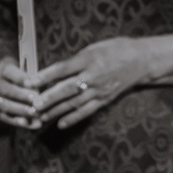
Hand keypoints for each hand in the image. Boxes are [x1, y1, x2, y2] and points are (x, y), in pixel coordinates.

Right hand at [0, 57, 42, 129]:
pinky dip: (17, 121)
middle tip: (37, 101)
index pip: (12, 74)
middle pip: (9, 91)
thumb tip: (40, 92)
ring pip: (5, 105)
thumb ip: (33, 80)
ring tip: (35, 113)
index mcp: (4, 70)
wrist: (4, 80)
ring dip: (21, 110)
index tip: (33, 83)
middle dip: (24, 96)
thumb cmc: (22, 75)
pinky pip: (5, 117)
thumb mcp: (25, 70)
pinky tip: (28, 124)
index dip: (22, 79)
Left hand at [32, 37, 156, 128]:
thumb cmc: (117, 49)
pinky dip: (74, 118)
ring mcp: (100, 90)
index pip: (63, 68)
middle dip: (48, 98)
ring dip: (56, 111)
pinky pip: (87, 111)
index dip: (45, 76)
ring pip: (74, 103)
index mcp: (89, 59)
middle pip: (66, 89)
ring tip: (40, 116)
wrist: (142, 60)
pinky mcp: (105, 99)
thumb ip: (76, 59)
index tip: (30, 82)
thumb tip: (54, 71)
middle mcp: (94, 76)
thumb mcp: (94, 47)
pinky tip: (61, 124)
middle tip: (32, 105)